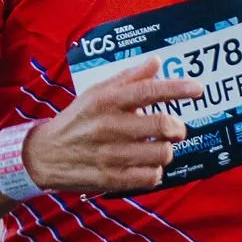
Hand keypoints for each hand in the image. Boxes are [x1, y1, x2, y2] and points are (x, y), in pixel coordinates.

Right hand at [24, 59, 189, 193]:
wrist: (43, 156)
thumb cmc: (76, 120)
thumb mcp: (95, 92)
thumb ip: (128, 78)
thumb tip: (156, 62)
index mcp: (106, 101)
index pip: (148, 91)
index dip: (177, 89)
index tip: (198, 88)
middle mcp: (108, 126)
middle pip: (163, 126)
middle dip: (177, 127)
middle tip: (175, 128)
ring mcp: (110, 155)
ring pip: (162, 153)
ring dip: (166, 150)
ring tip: (157, 148)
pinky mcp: (111, 179)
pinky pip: (150, 177)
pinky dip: (155, 171)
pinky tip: (146, 165)